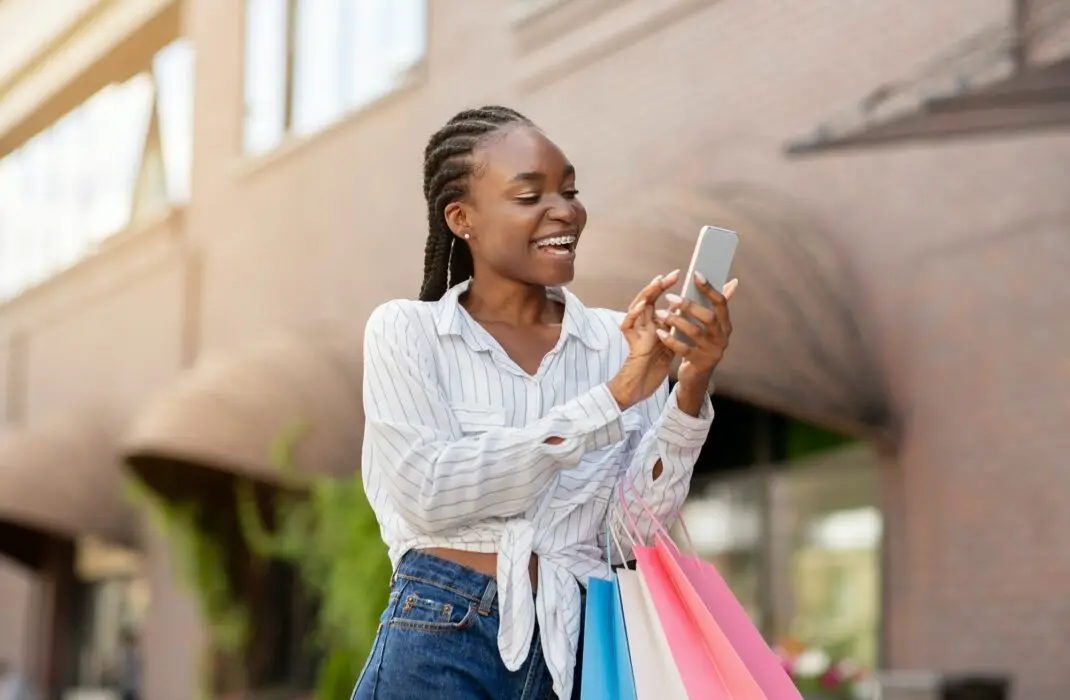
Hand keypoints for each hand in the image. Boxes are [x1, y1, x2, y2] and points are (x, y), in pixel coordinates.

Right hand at [608, 270, 679, 409]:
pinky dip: (634, 314)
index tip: (680, 277)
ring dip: (647, 293)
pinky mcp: (631, 342)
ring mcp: (636, 332)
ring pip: (637, 307)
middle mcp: (643, 324)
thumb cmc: (655, 364)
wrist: (642, 385)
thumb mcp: (671, 341)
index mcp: (654, 322)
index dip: (667, 287)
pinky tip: (643, 305)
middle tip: (673, 274)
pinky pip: (628, 325)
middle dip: (660, 285)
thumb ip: (676, 325)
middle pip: (648, 299)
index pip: (659, 300)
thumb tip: (689, 311)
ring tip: (657, 282)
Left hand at [655, 274, 736, 387]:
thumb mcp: (711, 327)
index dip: (709, 288)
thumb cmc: (701, 345)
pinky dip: (671, 340)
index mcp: (725, 325)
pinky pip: (684, 349)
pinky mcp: (700, 363)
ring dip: (676, 321)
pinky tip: (659, 333)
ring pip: (694, 332)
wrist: (697, 377)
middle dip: (689, 305)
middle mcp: (722, 338)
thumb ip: (718, 305)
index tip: (696, 274)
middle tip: (670, 297)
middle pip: (708, 317)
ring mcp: (712, 352)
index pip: (721, 303)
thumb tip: (733, 281)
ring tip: (660, 313)